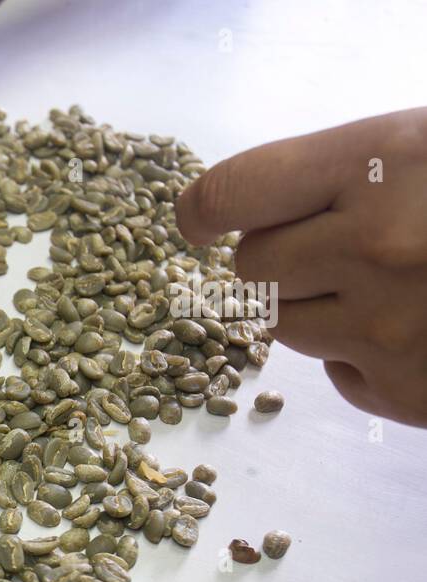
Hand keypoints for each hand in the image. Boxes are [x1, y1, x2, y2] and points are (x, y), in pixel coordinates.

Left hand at [176, 108, 426, 426]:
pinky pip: (337, 374)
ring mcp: (390, 328)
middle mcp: (373, 248)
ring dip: (318, 306)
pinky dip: (363, 356)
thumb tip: (239, 207)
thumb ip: (343, 173)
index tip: (200, 219)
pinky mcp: (407, 394)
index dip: (204, 209)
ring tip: (394, 282)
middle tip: (340, 242)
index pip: (229, 196)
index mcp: (379, 164)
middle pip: (251, 268)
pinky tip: (423, 328)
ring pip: (285, 325)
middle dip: (281, 256)